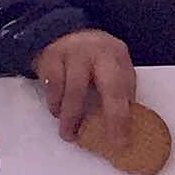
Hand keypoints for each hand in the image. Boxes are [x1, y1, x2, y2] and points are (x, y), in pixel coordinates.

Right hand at [35, 28, 134, 142]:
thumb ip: (119, 89)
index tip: (119, 142)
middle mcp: (96, 52)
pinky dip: (54, 104)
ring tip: (68, 132)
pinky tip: (57, 110)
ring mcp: (71, 54)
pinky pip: (52, 88)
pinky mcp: (49, 59)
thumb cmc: (92, 57)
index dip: (120, 117)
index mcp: (116, 56)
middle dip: (94, 117)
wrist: (61, 32)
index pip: (121, 89)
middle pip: (99, 88)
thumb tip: (124, 122)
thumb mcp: (112, 67)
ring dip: (68, 116)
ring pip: (70, 91)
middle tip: (92, 139)